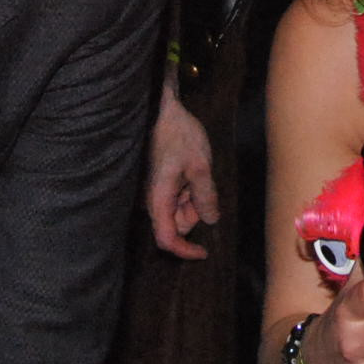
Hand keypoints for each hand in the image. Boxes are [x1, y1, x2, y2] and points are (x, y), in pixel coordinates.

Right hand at [146, 82, 218, 258]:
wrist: (160, 110)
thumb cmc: (178, 135)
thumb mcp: (200, 165)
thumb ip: (205, 196)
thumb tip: (210, 220)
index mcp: (159, 199)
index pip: (167, 239)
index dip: (185, 251)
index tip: (205, 253)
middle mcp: (152, 200)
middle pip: (176, 224)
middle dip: (195, 213)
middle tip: (205, 185)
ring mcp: (155, 192)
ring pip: (178, 211)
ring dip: (193, 200)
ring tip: (198, 171)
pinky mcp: (159, 183)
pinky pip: (176, 197)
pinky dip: (189, 191)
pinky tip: (193, 170)